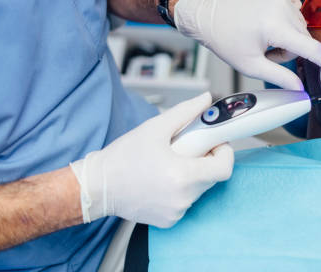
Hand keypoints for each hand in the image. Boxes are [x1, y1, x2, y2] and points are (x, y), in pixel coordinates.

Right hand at [70, 93, 233, 227]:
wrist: (96, 187)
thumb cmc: (122, 158)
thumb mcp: (155, 128)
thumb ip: (185, 112)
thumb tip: (205, 100)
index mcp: (182, 176)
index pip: (224, 168)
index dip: (223, 151)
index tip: (214, 141)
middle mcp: (182, 198)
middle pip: (212, 176)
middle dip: (205, 158)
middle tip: (188, 146)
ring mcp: (176, 212)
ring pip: (199, 188)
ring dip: (193, 173)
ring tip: (171, 161)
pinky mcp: (169, 220)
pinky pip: (186, 200)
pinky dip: (181, 188)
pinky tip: (163, 178)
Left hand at [173, 0, 320, 89]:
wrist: (209, 13)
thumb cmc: (226, 39)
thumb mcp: (251, 65)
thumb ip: (279, 77)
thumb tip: (300, 89)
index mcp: (273, 27)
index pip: (309, 48)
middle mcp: (279, 6)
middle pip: (302, 37)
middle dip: (290, 48)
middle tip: (267, 50)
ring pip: (298, 23)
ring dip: (288, 33)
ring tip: (264, 33)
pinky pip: (292, 6)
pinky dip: (284, 16)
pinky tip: (266, 18)